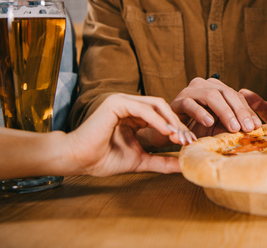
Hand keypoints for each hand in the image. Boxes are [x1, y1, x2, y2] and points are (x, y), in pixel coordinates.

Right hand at [66, 94, 195, 176]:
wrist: (77, 161)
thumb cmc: (103, 160)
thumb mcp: (141, 160)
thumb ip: (161, 161)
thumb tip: (183, 165)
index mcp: (134, 115)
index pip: (162, 116)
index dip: (177, 129)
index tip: (189, 144)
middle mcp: (129, 105)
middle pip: (162, 107)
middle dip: (177, 123)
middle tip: (188, 140)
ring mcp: (122, 101)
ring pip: (156, 105)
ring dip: (170, 121)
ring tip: (179, 137)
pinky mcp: (116, 103)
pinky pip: (143, 109)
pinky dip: (157, 121)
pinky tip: (166, 133)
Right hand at [170, 77, 261, 137]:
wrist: (170, 134)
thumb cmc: (197, 130)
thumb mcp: (219, 128)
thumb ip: (233, 124)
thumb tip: (253, 128)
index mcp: (217, 89)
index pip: (236, 96)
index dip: (247, 111)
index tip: (256, 126)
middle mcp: (204, 85)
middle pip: (226, 93)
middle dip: (239, 111)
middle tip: (247, 128)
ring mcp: (190, 90)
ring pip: (211, 95)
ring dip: (224, 112)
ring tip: (233, 127)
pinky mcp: (177, 100)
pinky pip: (190, 103)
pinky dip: (201, 112)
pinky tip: (209, 122)